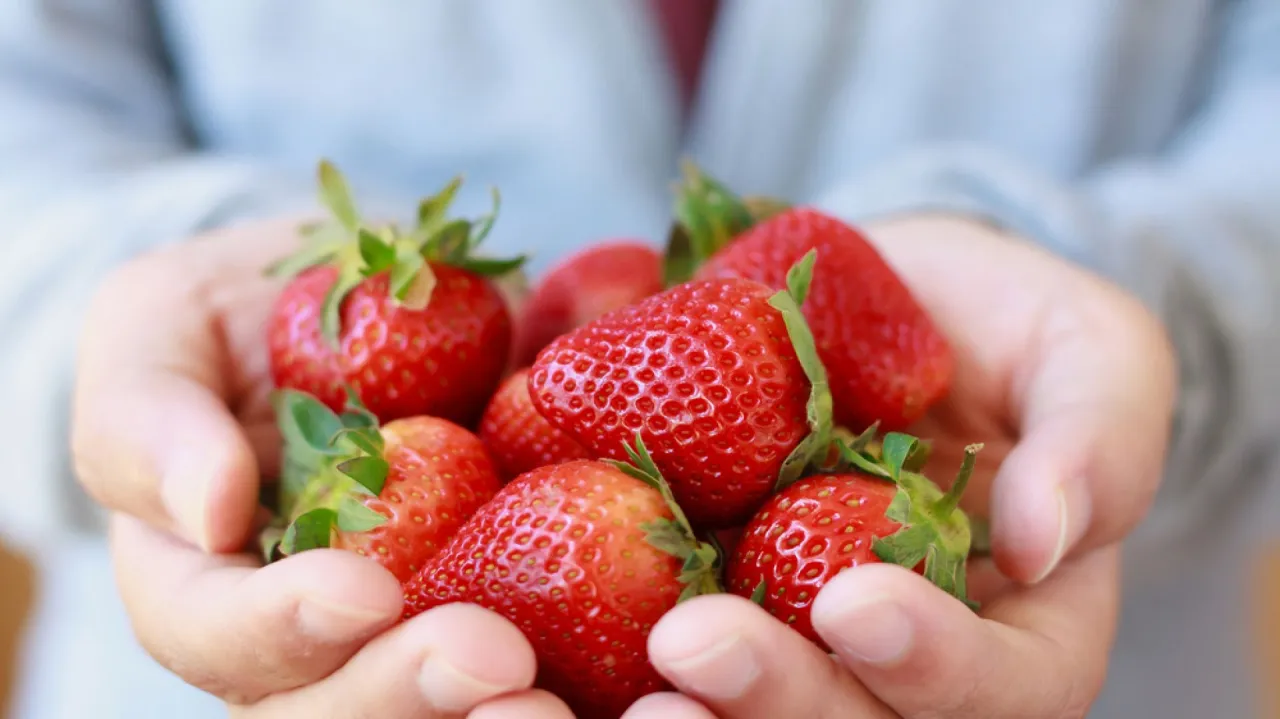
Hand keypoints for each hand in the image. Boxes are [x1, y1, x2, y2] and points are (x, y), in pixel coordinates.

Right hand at [73, 219, 564, 717]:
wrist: (360, 303)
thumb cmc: (238, 314)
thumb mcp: (160, 327)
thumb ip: (151, 416)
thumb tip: (210, 511)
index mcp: (205, 584)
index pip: (218, 634)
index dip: (281, 629)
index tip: (360, 592)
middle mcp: (307, 639)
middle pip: (335, 711)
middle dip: (407, 696)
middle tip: (494, 661)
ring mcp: (410, 627)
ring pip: (439, 709)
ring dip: (496, 715)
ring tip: (562, 697)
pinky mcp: (509, 597)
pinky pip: (555, 649)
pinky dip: (597, 664)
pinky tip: (657, 659)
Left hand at [618, 214, 1175, 717]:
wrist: (886, 306)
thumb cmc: (1008, 329)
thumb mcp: (1090, 355)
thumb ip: (1098, 440)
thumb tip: (1049, 538)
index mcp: (1014, 635)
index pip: (994, 689)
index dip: (931, 665)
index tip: (856, 601)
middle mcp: (895, 665)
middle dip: (774, 700)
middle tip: (692, 651)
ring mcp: (791, 636)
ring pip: (739, 710)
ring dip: (678, 706)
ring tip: (607, 676)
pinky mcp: (697, 589)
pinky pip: (635, 635)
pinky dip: (586, 645)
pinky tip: (521, 617)